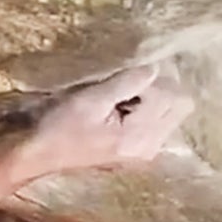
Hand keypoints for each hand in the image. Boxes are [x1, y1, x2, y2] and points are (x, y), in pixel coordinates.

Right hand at [16, 63, 193, 178]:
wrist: (40, 154)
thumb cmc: (60, 127)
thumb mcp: (91, 99)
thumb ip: (127, 83)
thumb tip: (155, 67)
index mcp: (140, 136)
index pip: (174, 96)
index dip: (154, 79)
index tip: (126, 76)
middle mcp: (150, 147)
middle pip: (180, 105)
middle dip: (160, 87)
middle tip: (127, 84)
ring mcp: (147, 150)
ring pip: (173, 112)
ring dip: (155, 98)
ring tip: (123, 98)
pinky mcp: (140, 150)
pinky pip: (160, 120)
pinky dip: (148, 109)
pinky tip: (123, 109)